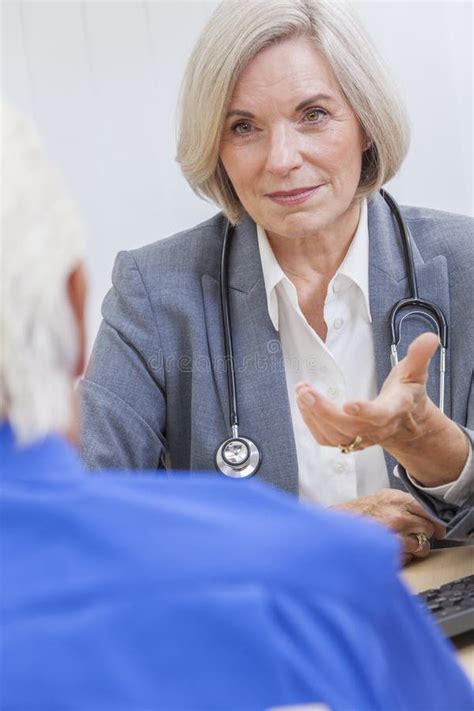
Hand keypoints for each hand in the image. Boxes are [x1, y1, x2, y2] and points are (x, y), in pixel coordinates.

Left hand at [296, 332, 468, 483]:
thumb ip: (419, 356)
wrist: (406, 426)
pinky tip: (303, 404)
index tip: (349, 404)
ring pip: (334, 436)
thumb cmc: (406, 396)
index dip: (366, 411)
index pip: (381, 414)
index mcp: (394, 410)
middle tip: (307, 393)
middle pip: (349, 428)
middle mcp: (376, 428)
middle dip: (325, 412)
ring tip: (302, 393)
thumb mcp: (415, 374)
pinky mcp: (347, 441)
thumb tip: (430, 337)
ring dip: (314, 416)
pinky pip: (326, 439)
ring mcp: (360, 438)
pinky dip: (311, 423)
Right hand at [336, 489, 445, 564]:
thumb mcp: (380, 498)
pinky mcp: (389, 551)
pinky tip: (392, 552)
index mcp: (396, 499)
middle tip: (414, 537)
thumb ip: (402, 503)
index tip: (439, 529)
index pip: (428, 510)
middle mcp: (398, 515)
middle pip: (428, 529)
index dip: (436, 522)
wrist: (336, 526)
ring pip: (422, 546)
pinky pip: (409, 558)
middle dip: (424, 535)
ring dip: (415, 548)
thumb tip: (425, 514)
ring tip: (402, 546)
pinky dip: (404, 558)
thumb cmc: (356, 514)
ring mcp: (394, 534)